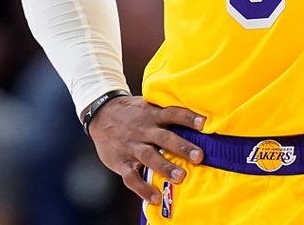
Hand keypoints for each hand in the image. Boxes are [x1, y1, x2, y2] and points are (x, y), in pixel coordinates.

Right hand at [87, 96, 206, 204]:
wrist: (100, 114)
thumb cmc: (131, 113)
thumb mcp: (147, 106)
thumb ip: (165, 112)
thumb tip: (196, 115)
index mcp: (151, 115)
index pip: (172, 113)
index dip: (187, 117)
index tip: (204, 123)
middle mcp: (143, 130)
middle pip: (164, 138)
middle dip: (181, 147)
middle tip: (199, 156)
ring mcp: (131, 146)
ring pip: (149, 156)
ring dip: (165, 167)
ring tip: (181, 177)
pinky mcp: (120, 162)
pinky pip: (131, 177)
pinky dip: (142, 188)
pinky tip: (155, 197)